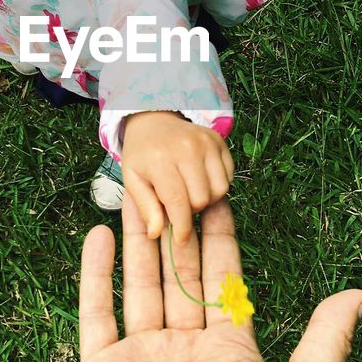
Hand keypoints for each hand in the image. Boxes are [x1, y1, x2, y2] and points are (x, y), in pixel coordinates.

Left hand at [121, 110, 233, 245]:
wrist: (155, 121)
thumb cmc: (142, 155)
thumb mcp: (133, 180)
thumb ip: (145, 208)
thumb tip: (155, 234)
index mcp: (160, 159)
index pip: (178, 201)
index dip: (182, 226)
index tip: (181, 240)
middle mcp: (187, 148)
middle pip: (202, 199)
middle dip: (191, 210)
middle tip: (178, 204)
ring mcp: (207, 142)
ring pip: (220, 190)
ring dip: (207, 198)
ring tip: (190, 192)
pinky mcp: (220, 141)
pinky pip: (229, 177)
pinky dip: (217, 184)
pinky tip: (201, 179)